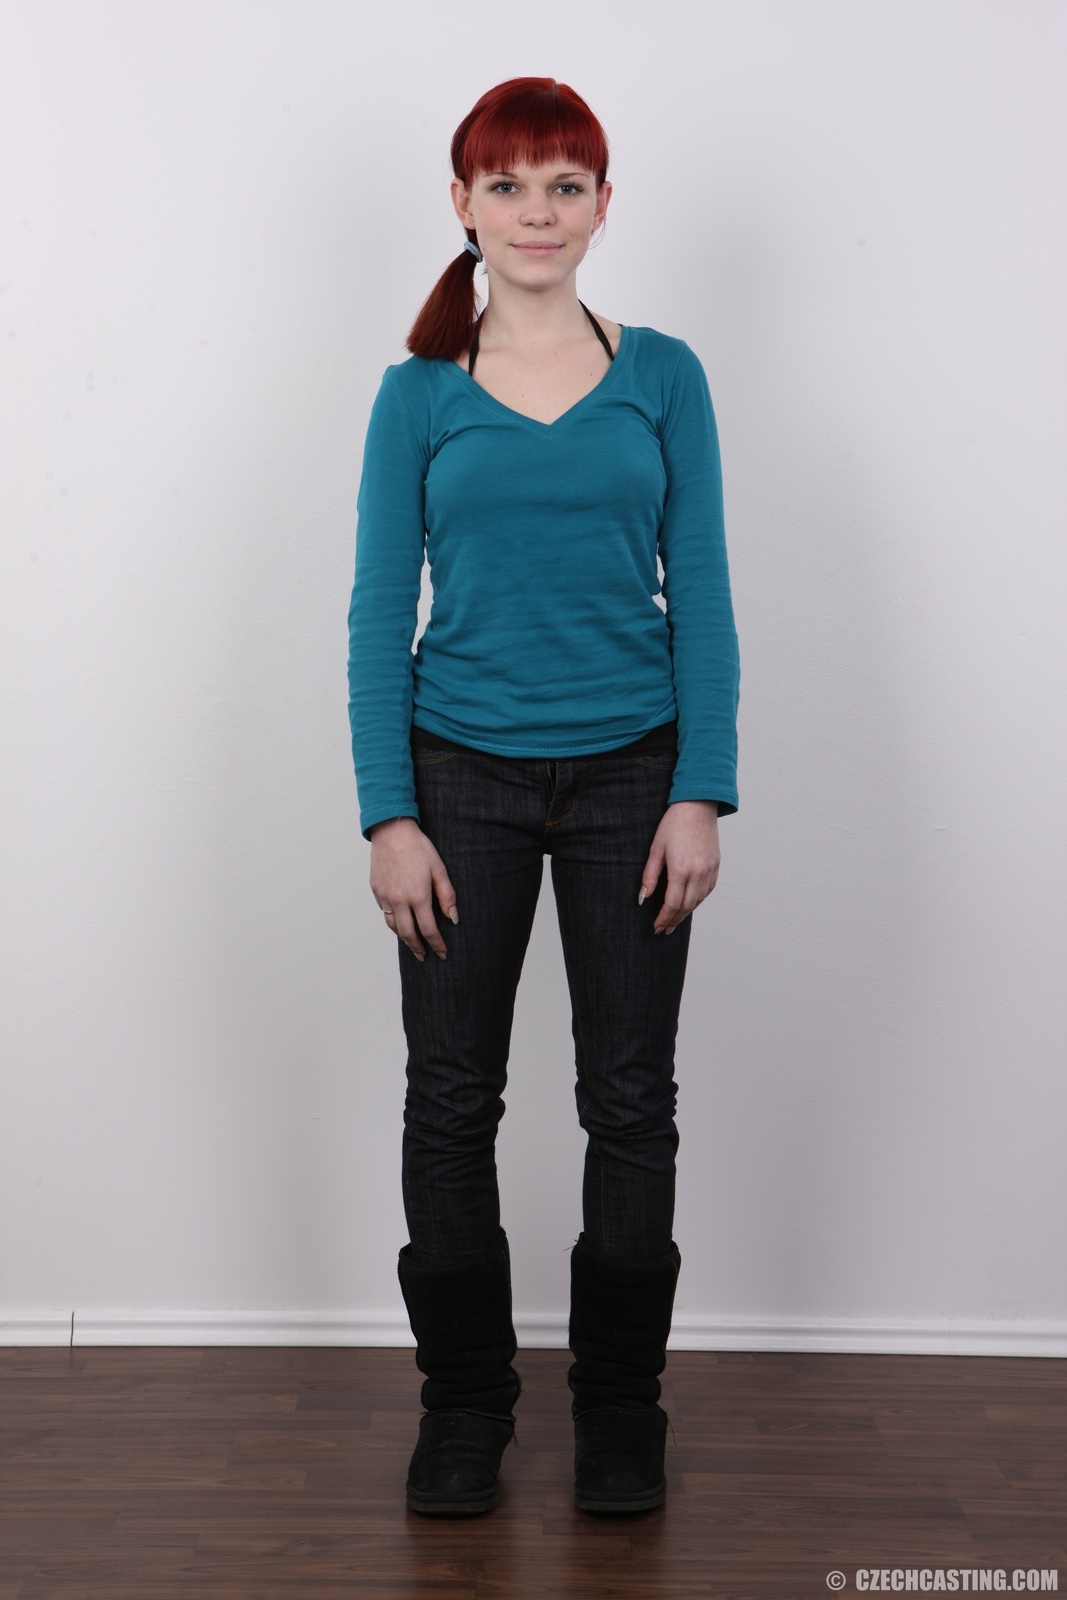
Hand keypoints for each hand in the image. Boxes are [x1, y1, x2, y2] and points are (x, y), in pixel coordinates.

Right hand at [368, 818, 457, 961]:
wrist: (392, 831)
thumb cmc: (418, 847)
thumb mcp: (439, 869)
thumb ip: (447, 896)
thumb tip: (453, 918)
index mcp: (417, 896)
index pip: (429, 930)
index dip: (437, 944)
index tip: (442, 953)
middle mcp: (399, 901)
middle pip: (408, 934)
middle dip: (418, 948)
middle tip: (425, 956)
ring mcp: (385, 897)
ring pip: (393, 926)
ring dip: (404, 938)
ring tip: (413, 944)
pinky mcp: (376, 890)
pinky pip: (384, 913)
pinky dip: (393, 922)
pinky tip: (400, 922)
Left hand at [638, 801, 719, 934]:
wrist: (697, 806)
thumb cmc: (673, 824)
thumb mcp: (656, 848)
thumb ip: (650, 875)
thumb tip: (643, 898)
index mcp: (681, 870)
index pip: (672, 904)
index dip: (663, 918)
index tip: (656, 926)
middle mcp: (698, 873)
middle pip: (686, 907)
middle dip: (674, 920)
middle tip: (664, 929)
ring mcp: (709, 870)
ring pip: (698, 900)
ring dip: (686, 913)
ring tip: (675, 920)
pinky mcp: (716, 865)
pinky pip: (708, 890)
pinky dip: (698, 900)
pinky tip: (690, 903)